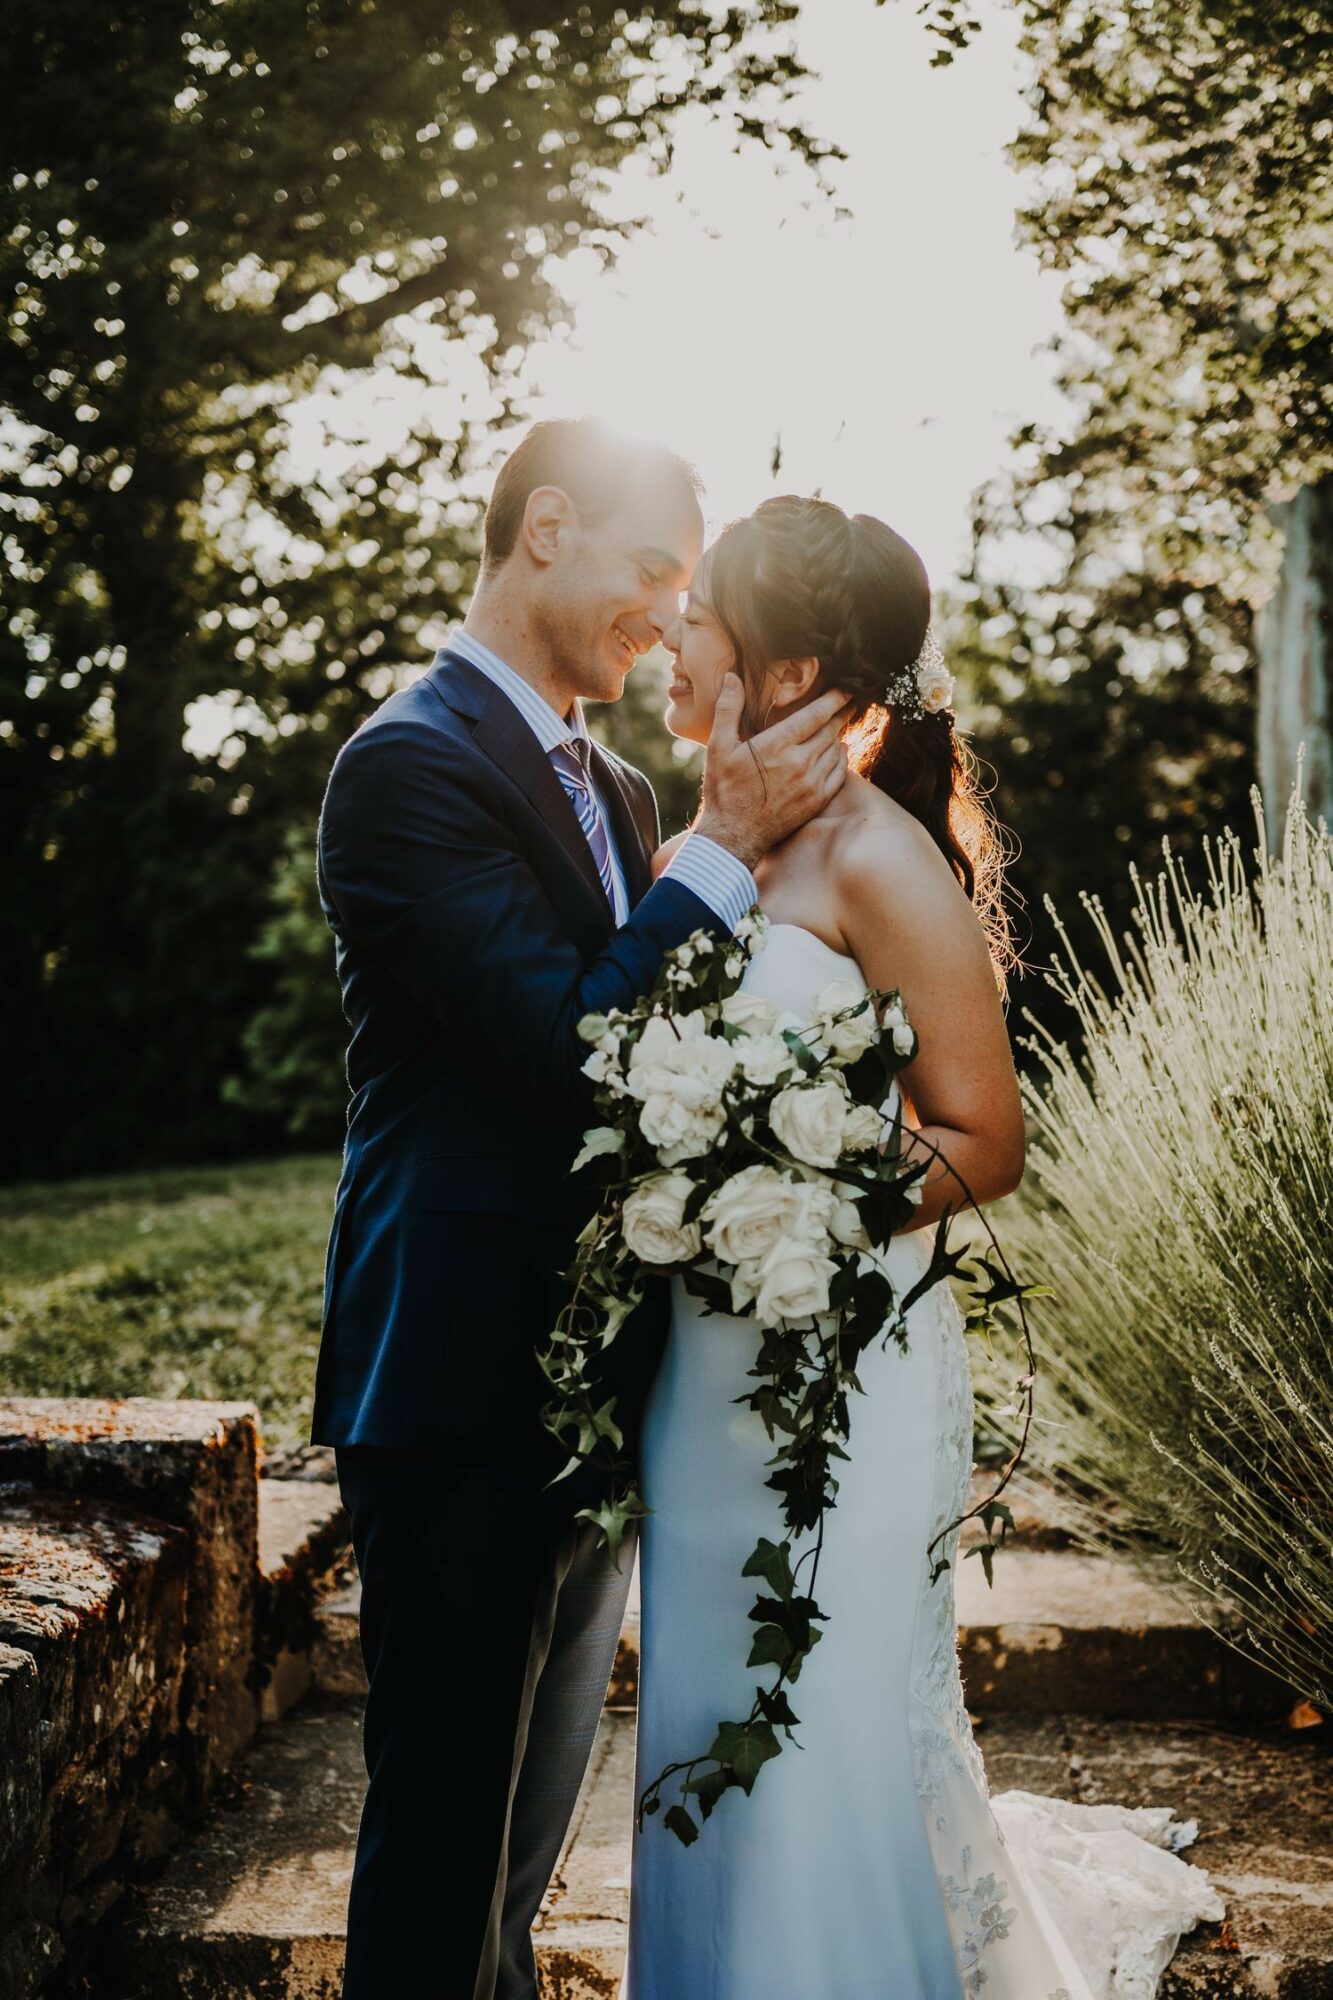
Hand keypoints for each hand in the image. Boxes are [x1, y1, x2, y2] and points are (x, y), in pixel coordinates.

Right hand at [694, 676, 851, 868]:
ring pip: (836, 750)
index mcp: (777, 744)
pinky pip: (839, 773)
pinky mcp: (816, 801)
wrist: (732, 835)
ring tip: (839, 724)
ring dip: (839, 735)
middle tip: (847, 702)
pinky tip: (839, 752)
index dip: (835, 698)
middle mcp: (799, 762)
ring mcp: (811, 783)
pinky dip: (842, 759)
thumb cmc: (724, 790)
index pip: (817, 714)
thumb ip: (728, 709)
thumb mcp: (718, 747)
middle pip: (830, 730)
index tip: (845, 688)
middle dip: (840, 713)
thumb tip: (733, 677)